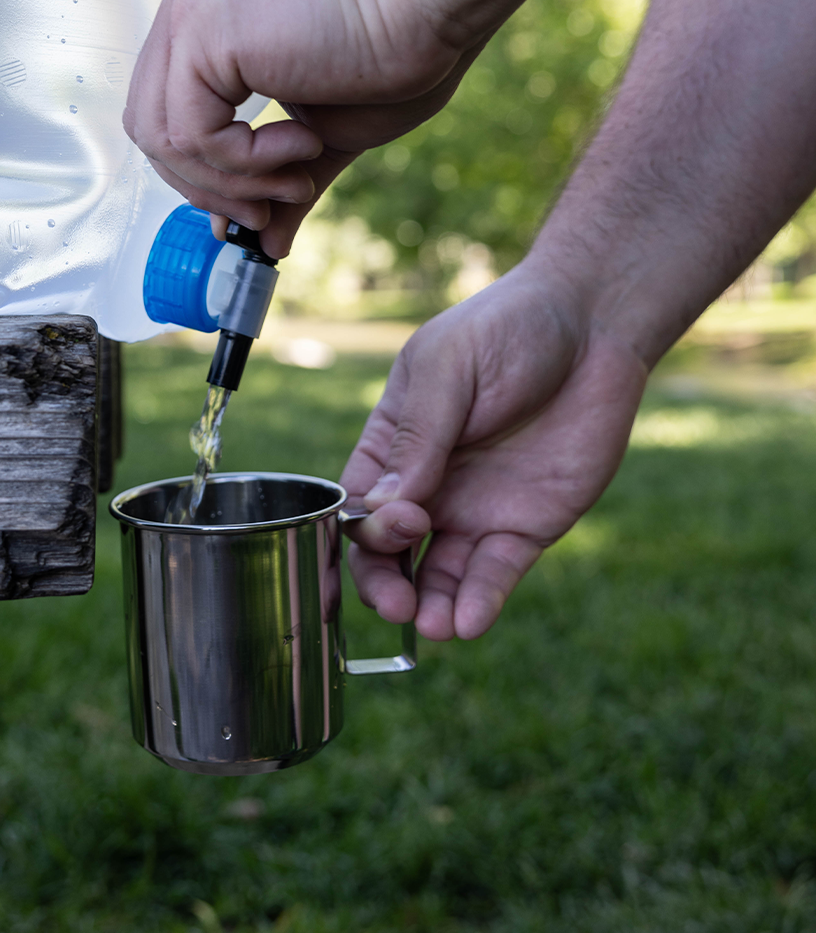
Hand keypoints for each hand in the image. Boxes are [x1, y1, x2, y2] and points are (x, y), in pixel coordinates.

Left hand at [123, 0, 479, 257]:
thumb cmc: (391, 50)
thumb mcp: (321, 135)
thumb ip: (278, 181)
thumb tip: (267, 244)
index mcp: (207, 24)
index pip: (166, 119)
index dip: (206, 176)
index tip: (261, 203)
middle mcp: (186, 10)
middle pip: (151, 133)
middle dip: (211, 189)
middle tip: (272, 205)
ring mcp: (188, 16)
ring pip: (164, 141)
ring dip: (235, 182)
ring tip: (298, 175)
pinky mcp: (201, 33)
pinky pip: (193, 136)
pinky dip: (246, 162)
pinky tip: (301, 143)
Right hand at [341, 263, 647, 639]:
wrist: (593, 326)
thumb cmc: (506, 330)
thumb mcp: (447, 369)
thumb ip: (417, 437)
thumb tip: (383, 507)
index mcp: (394, 445)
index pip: (358, 504)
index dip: (364, 529)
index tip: (401, 524)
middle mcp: (429, 486)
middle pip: (388, 553)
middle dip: (385, 583)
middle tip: (401, 601)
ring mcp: (476, 510)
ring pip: (438, 576)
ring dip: (430, 607)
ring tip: (437, 626)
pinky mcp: (527, 527)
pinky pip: (495, 573)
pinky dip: (480, 601)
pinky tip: (470, 620)